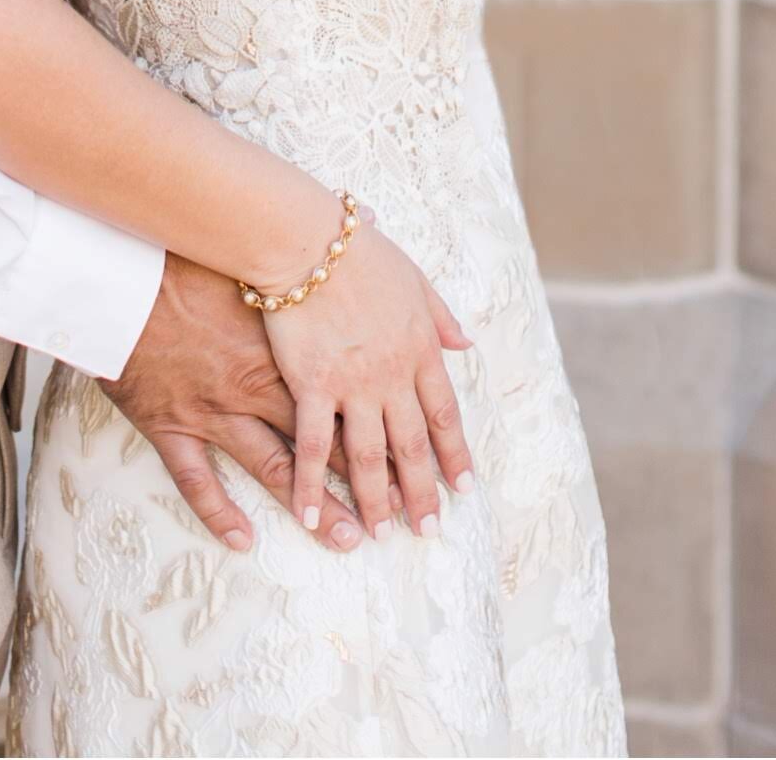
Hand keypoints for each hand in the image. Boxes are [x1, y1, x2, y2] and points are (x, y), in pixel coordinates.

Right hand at [99, 208, 383, 556]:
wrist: (117, 272)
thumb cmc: (184, 255)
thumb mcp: (252, 251)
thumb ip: (310, 256)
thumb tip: (367, 222)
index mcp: (281, 349)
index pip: (345, 397)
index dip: (384, 427)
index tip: (420, 456)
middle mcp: (254, 387)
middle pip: (323, 442)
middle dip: (367, 481)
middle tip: (403, 515)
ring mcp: (212, 411)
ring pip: (273, 469)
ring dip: (315, 507)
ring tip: (350, 539)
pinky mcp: (170, 425)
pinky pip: (197, 481)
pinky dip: (220, 513)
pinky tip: (244, 541)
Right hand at [261, 215, 475, 543]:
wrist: (309, 240)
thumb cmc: (358, 250)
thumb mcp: (413, 277)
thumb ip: (440, 314)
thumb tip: (466, 343)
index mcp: (421, 348)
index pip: (445, 414)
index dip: (455, 454)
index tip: (463, 487)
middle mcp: (394, 375)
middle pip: (414, 444)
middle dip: (423, 491)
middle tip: (428, 529)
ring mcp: (355, 384)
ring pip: (372, 455)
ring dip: (377, 499)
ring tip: (381, 534)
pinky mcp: (313, 386)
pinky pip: (315, 445)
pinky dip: (313, 482)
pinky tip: (309, 512)